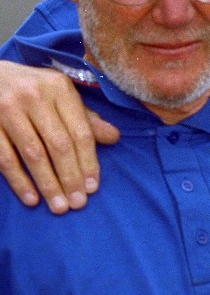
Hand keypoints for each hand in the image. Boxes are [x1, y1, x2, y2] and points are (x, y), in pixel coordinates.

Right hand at [0, 61, 119, 212]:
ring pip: (33, 154)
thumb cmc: (34, 89)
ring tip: (59, 206)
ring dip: (47, 184)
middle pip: (58, 144)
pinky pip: (6, 158)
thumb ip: (86, 117)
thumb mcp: (61, 95)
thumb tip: (115, 138)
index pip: (80, 131)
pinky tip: (31, 199)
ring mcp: (8, 110)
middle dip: (70, 177)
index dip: (88, 161)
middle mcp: (35, 96)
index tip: (93, 187)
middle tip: (78, 203)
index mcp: (59, 88)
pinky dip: (19, 181)